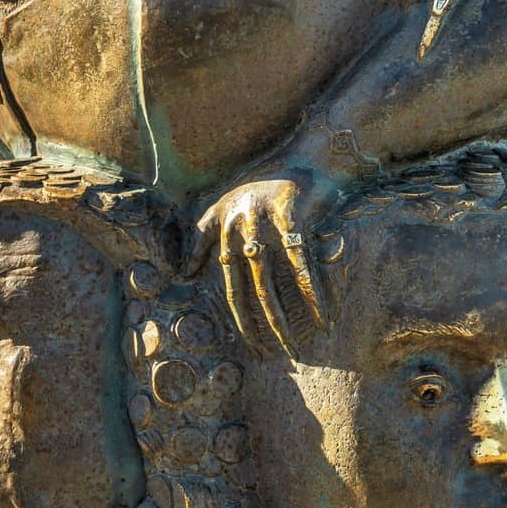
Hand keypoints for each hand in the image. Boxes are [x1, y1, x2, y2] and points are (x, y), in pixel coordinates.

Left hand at [184, 171, 337, 353]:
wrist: (303, 154)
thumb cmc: (262, 183)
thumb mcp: (222, 205)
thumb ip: (201, 237)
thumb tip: (184, 272)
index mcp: (223, 230)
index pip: (230, 285)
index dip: (241, 317)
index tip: (253, 344)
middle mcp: (240, 227)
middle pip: (252, 288)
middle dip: (265, 324)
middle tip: (277, 353)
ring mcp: (265, 220)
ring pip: (274, 279)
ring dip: (287, 315)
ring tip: (298, 343)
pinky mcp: (291, 213)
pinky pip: (302, 261)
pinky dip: (313, 290)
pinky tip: (323, 313)